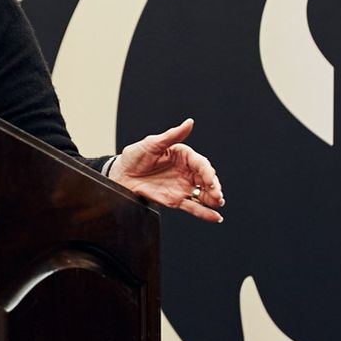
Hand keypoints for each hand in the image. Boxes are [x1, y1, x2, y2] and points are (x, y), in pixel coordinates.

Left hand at [109, 117, 224, 220]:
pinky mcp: (176, 200)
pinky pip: (193, 207)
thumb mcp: (152, 143)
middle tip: (217, 195)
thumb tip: (189, 122)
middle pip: (206, 179)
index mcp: (183, 156)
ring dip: (212, 199)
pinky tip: (216, 217)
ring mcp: (182, 187)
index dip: (207, 172)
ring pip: (202, 194)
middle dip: (214, 187)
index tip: (209, 180)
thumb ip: (172, 135)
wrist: (121, 175)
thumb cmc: (135, 156)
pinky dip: (205, 213)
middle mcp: (186, 171)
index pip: (200, 163)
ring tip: (218, 203)